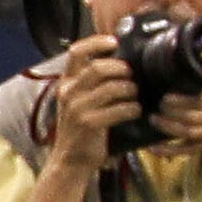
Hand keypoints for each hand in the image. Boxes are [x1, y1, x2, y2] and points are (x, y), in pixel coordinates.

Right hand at [37, 40, 142, 177]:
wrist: (71, 159)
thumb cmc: (82, 128)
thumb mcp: (79, 101)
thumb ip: (91, 82)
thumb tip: (121, 62)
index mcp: (66, 83)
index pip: (76, 52)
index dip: (96, 43)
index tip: (114, 42)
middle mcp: (68, 93)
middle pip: (99, 68)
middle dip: (122, 69)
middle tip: (131, 75)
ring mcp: (77, 109)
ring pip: (112, 88)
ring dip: (130, 90)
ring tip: (135, 96)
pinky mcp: (89, 124)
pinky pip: (119, 109)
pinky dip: (132, 108)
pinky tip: (135, 111)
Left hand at [152, 69, 201, 155]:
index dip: (182, 101)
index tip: (167, 96)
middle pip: (192, 118)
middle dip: (171, 114)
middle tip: (158, 106)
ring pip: (189, 134)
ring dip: (168, 129)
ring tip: (154, 120)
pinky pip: (190, 149)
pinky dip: (172, 150)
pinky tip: (155, 148)